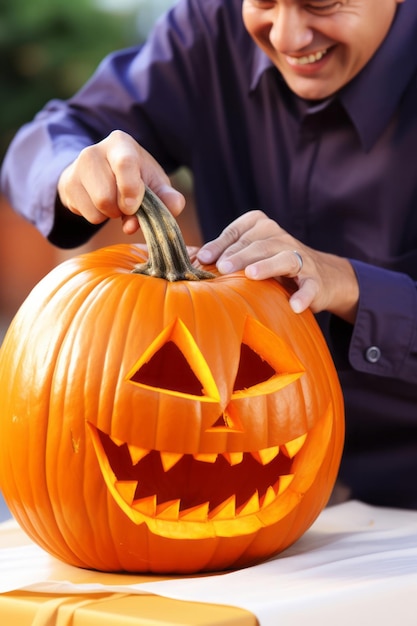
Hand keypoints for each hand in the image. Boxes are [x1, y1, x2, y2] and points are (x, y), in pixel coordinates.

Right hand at [57, 130, 184, 234]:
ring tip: (115, 203)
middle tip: (128, 204)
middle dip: (121, 209)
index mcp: (121, 143)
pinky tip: (101, 204)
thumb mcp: (154, 184)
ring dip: (111, 214)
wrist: (100, 176)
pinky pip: (88, 215)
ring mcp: (77, 167)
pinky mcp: (67, 184)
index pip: (124, 163)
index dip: (130, 189)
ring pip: (97, 207)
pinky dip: (99, 217)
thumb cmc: (135, 179)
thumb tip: (174, 208)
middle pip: (106, 196)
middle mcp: (94, 150)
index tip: (132, 207)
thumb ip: (169, 196)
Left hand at [197, 210, 358, 322]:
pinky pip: (310, 286)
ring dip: (267, 266)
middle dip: (239, 255)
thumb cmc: (271, 265)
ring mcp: (300, 258)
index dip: (220, 243)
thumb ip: (221, 254)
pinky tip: (294, 306)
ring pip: (284, 257)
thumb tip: (187, 257)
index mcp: (260, 227)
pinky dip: (303, 295)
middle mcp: (280, 238)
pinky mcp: (316, 281)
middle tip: (221, 267)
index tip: (204, 257)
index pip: (238, 231)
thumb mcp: (248, 254)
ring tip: (251, 275)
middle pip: (258, 244)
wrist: (322, 276)